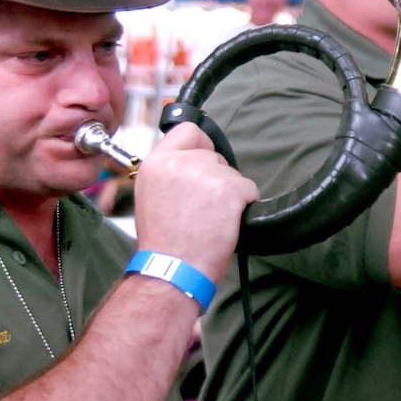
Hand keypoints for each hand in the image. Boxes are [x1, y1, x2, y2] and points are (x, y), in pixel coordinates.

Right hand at [132, 122, 257, 282]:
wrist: (172, 269)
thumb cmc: (165, 243)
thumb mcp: (151, 196)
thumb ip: (170, 173)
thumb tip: (194, 162)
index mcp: (155, 163)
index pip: (188, 131)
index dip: (201, 145)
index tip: (203, 162)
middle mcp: (178, 163)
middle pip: (214, 155)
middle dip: (215, 179)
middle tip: (202, 208)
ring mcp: (205, 173)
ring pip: (232, 173)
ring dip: (229, 194)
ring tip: (211, 220)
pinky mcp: (229, 188)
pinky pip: (249, 188)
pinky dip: (244, 204)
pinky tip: (226, 222)